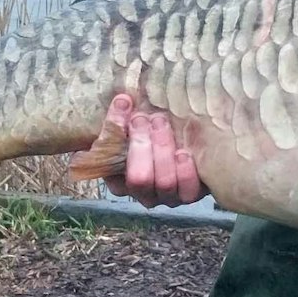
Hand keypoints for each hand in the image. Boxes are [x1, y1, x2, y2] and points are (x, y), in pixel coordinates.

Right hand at [93, 94, 207, 207]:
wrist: (187, 144)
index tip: (124, 104)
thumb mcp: (136, 126)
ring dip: (162, 151)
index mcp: (119, 180)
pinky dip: (185, 171)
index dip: (115, 131)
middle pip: (139, 177)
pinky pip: (187, 190)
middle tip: (144, 119)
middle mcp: (142, 194)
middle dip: (141, 145)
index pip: (108, 161)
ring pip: (163, 182)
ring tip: (162, 124)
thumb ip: (124, 118)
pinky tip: (184, 152)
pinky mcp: (189, 195)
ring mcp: (166, 197)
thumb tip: (122, 99)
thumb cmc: (154, 135)